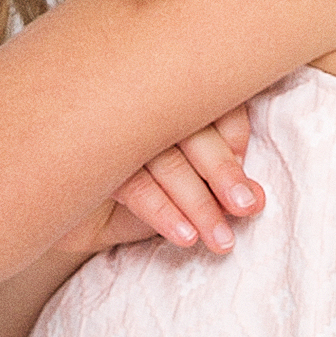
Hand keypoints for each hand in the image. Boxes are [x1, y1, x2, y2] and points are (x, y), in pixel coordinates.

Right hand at [82, 104, 262, 256]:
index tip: (245, 180)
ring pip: (168, 161)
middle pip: (193, 130)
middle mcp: (146, 106)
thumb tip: (257, 201)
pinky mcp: (95, 162)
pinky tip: (185, 236)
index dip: (236, 139)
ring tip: (220, 239)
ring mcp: (119, 130)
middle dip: (224, 173)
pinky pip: (135, 185)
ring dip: (198, 203)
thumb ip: (223, 189)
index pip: (216, 103)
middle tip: (245, 208)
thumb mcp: (190, 189)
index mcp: (174, 97)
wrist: (78, 210)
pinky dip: (163, 212)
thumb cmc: (145, 190)